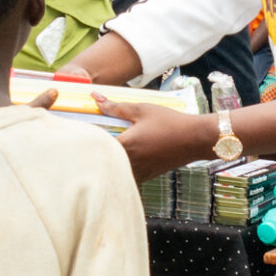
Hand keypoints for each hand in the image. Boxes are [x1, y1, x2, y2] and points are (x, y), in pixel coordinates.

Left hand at [93, 96, 208, 180]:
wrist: (196, 139)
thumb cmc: (170, 122)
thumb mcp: (142, 110)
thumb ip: (116, 107)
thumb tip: (95, 98)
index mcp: (126, 145)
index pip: (95, 146)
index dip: (85, 139)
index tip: (80, 131)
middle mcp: (130, 162)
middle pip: (101, 162)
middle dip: (94, 153)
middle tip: (88, 143)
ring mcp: (138, 172)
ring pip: (113, 172)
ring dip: (108, 162)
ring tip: (104, 151)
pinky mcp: (146, 177)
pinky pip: (126, 176)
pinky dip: (121, 169)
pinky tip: (124, 158)